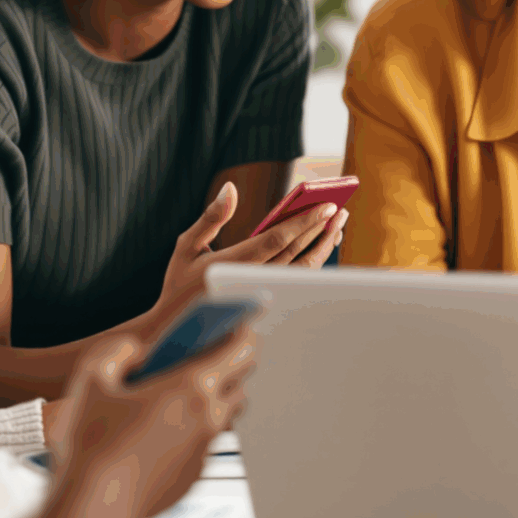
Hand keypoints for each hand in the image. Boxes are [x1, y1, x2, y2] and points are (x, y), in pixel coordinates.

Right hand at [8, 327, 257, 517]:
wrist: (94, 507)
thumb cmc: (93, 446)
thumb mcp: (92, 378)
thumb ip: (117, 351)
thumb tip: (133, 351)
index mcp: (191, 386)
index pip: (241, 349)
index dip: (241, 330)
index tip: (236, 321)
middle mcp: (208, 417)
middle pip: (239, 382)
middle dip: (228, 364)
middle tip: (205, 354)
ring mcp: (204, 449)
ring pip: (225, 413)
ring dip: (213, 396)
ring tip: (181, 390)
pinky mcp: (194, 474)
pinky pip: (205, 442)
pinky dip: (194, 429)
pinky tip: (161, 429)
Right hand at [146, 183, 346, 329]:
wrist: (178, 328)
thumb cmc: (180, 283)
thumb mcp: (186, 246)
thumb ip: (211, 217)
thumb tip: (230, 188)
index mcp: (231, 265)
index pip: (276, 240)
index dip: (303, 223)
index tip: (325, 207)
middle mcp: (250, 282)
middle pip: (295, 254)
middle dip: (319, 230)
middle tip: (339, 209)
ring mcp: (261, 295)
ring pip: (301, 271)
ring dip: (321, 247)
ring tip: (336, 225)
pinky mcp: (267, 301)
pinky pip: (297, 281)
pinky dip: (313, 262)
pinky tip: (321, 245)